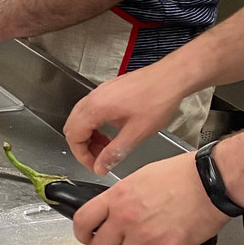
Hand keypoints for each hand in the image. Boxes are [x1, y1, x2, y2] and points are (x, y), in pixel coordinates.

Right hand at [63, 65, 183, 175]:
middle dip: (83, 146)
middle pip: (72, 127)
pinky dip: (94, 125)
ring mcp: (99, 92)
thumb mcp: (137, 133)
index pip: (74, 137)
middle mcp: (93, 98)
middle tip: (100, 158)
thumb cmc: (157, 100)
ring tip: (107, 147)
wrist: (171, 77)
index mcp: (95, 108)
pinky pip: (90, 110)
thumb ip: (115, 152)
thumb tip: (100, 167)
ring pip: (80, 118)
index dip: (82, 156)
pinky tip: (111, 132)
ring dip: (89, 136)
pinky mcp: (107, 90)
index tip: (95, 166)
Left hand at [73, 153, 230, 244]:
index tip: (88, 237)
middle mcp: (126, 217)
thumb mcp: (140, 177)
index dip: (82, 233)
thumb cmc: (182, 174)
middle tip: (124, 243)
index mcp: (116, 196)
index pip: (82, 220)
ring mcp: (146, 234)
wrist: (211, 179)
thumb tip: (113, 211)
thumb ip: (121, 197)